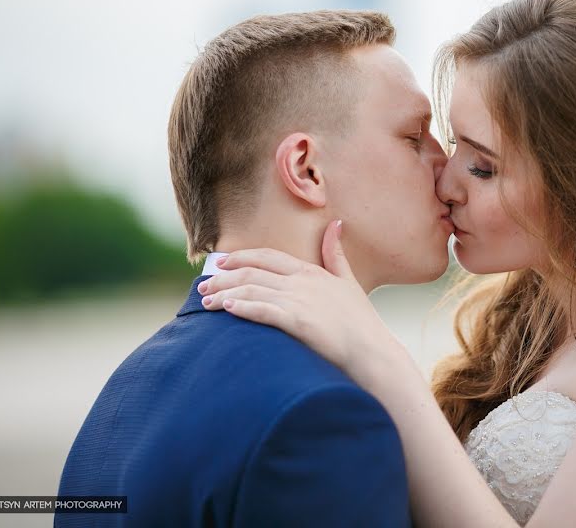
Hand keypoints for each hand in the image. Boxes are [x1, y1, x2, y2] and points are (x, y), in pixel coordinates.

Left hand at [198, 220, 397, 377]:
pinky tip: (226, 308)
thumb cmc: (360, 321)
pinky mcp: (298, 321)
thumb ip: (336, 254)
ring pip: (251, 289)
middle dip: (223, 277)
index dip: (240, 257)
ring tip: (206, 302)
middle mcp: (302, 282)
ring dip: (224, 294)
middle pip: (252, 272)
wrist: (372, 351)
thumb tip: (336, 224)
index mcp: (311, 271)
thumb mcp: (348, 281)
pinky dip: (242, 306)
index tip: (220, 262)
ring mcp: (299, 300)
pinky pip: (262, 310)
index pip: (267, 256)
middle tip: (203, 286)